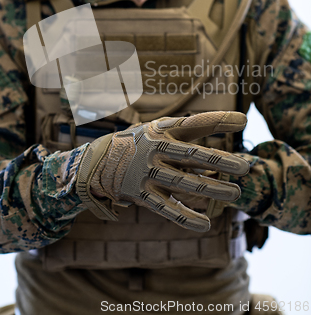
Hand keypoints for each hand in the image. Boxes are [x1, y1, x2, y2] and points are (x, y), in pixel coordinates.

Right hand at [76, 111, 248, 231]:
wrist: (99, 161)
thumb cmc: (140, 143)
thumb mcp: (157, 130)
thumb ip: (187, 130)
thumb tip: (224, 124)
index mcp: (161, 130)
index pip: (193, 123)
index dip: (218, 120)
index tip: (243, 120)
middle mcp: (155, 150)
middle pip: (193, 156)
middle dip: (220, 162)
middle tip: (245, 167)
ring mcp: (147, 172)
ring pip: (185, 183)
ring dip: (212, 190)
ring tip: (235, 194)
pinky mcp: (141, 194)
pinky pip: (167, 208)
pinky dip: (186, 217)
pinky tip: (206, 224)